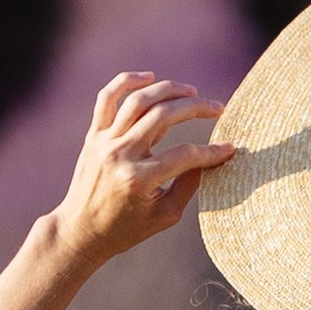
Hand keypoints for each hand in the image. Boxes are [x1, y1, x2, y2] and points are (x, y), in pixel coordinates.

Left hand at [49, 70, 235, 260]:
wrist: (81, 231)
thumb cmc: (127, 229)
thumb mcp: (164, 216)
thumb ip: (188, 185)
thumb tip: (209, 158)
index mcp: (139, 179)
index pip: (184, 155)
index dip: (211, 152)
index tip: (230, 148)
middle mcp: (120, 155)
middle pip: (164, 116)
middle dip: (196, 108)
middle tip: (217, 108)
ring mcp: (104, 142)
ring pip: (139, 101)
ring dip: (169, 90)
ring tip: (191, 91)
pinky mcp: (93, 135)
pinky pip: (108, 98)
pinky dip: (127, 81)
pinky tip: (149, 77)